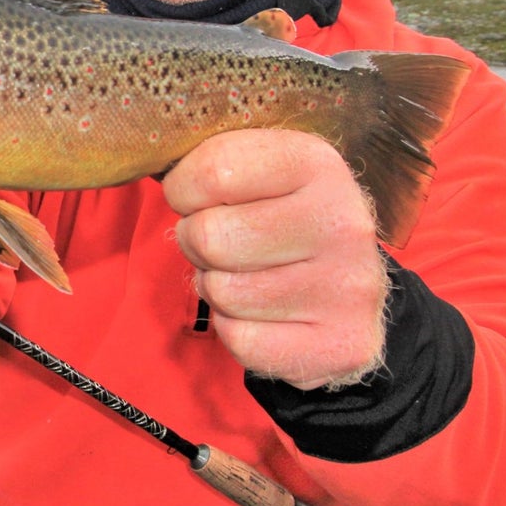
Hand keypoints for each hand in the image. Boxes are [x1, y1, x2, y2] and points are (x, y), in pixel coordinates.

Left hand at [163, 129, 388, 390]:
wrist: (349, 288)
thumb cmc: (281, 218)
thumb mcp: (260, 170)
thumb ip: (213, 161)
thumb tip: (156, 166)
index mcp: (317, 163)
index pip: (215, 170)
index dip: (184, 189)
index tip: (194, 197)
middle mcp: (341, 222)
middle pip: (210, 236)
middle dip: (196, 242)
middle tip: (218, 243)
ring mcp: (346, 288)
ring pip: (222, 292)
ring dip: (216, 287)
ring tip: (245, 275)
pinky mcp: (339, 344)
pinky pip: (241, 338)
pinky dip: (236, 329)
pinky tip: (263, 312)